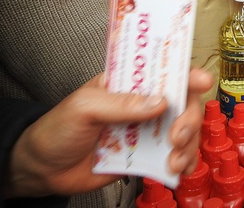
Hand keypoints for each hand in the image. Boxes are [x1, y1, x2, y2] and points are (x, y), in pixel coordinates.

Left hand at [5, 69, 212, 197]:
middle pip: (183, 103)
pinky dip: (183, 163)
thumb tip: (160, 103)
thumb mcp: (84, 107)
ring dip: (188, 146)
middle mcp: (143, 103)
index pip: (164, 71)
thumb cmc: (57, 128)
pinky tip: (177, 171)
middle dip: (189, 119)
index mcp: (129, 82)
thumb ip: (121, 104)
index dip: (186, 73)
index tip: (201, 82)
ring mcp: (147, 130)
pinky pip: (173, 156)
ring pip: (185, 131)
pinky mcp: (145, 155)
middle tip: (176, 138)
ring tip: (173, 163)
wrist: (42, 170)